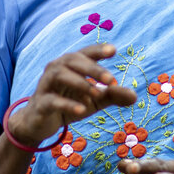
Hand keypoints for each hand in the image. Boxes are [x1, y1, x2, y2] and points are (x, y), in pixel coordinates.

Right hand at [9, 44, 136, 146]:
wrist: (39, 123)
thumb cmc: (69, 104)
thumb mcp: (94, 101)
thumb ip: (112, 96)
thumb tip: (135, 96)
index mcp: (70, 65)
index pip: (85, 53)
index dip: (98, 50)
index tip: (114, 50)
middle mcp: (56, 69)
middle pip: (73, 60)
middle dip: (93, 68)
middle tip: (111, 80)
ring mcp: (46, 85)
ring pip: (59, 74)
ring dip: (80, 83)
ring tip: (97, 94)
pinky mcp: (40, 103)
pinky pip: (52, 100)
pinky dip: (68, 104)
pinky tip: (82, 110)